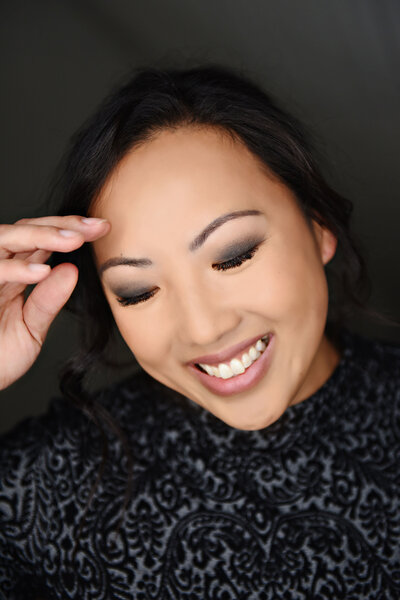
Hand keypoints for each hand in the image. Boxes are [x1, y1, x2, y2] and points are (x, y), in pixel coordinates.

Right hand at [0, 215, 109, 390]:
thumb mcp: (31, 329)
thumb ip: (48, 301)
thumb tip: (72, 270)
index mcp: (12, 275)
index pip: (41, 241)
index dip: (70, 231)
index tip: (101, 229)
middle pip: (25, 230)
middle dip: (62, 225)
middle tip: (95, 227)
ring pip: (6, 239)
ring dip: (42, 236)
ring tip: (74, 240)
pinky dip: (16, 270)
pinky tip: (42, 272)